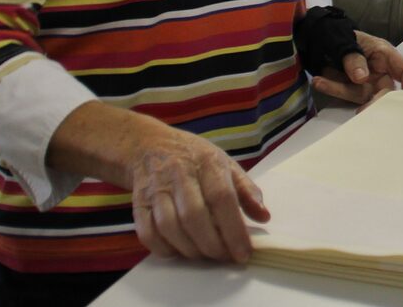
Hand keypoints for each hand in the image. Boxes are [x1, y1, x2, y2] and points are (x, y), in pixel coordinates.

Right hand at [129, 125, 269, 263]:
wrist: (149, 145)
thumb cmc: (194, 159)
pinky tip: (179, 251)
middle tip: (224, 257)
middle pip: (193, 216)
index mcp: (207, 162)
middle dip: (212, 244)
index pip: (222, 198)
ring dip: (189, 248)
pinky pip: (148, 233)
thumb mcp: (225, 164)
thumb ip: (246, 190)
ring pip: (169, 226)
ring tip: (205, 255)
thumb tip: (264, 216)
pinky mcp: (138, 203)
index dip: (233, 229)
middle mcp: (179, 174)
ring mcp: (155, 189)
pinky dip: (164, 249)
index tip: (243, 252)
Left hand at [311, 30, 402, 104]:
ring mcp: (365, 82)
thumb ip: (354, 57)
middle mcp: (379, 71)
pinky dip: (331, 88)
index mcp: (384, 55)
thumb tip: (361, 78)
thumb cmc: (339, 32)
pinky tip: (318, 81)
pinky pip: (344, 93)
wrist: (319, 36)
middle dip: (375, 101)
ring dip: (341, 90)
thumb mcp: (346, 39)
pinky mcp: (350, 88)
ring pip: (361, 95)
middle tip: (362, 110)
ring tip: (320, 81)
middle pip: (385, 91)